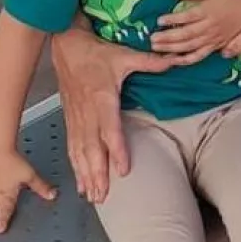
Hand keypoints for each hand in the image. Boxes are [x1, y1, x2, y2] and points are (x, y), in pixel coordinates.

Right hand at [49, 22, 169, 205]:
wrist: (66, 46)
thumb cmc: (94, 52)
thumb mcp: (123, 55)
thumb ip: (149, 62)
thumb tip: (174, 61)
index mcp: (101, 97)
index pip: (109, 128)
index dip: (116, 149)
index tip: (123, 169)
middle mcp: (87, 112)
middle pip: (91, 148)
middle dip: (97, 173)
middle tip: (105, 195)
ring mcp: (76, 118)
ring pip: (80, 152)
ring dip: (86, 175)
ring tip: (94, 196)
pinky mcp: (70, 120)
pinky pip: (72, 148)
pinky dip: (76, 167)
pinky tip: (81, 183)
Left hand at [151, 0, 240, 63]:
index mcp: (208, 11)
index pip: (188, 17)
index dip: (173, 19)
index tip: (159, 20)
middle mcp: (209, 27)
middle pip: (186, 34)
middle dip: (167, 38)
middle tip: (151, 39)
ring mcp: (212, 39)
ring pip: (190, 46)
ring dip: (172, 49)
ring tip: (157, 49)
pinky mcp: (215, 47)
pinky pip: (199, 56)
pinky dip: (186, 60)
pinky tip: (174, 61)